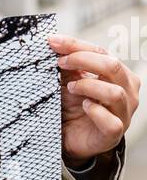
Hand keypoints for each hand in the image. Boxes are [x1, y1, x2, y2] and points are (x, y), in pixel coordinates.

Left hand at [47, 35, 138, 164]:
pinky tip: (84, 107)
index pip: (102, 52)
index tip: (53, 42)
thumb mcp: (70, 81)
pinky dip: (96, 112)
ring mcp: (123, 113)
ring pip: (114, 93)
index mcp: (119, 74)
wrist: (72, 138)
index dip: (76, 45)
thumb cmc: (75, 107)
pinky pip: (111, 122)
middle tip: (60, 63)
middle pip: (113, 66)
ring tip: (71, 88)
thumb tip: (54, 41)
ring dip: (88, 86)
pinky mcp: (114, 134)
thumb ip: (68, 64)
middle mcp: (127, 91)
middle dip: (83, 60)